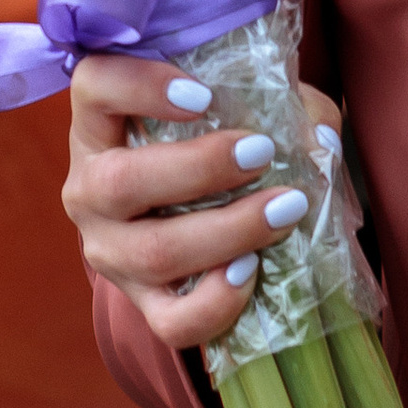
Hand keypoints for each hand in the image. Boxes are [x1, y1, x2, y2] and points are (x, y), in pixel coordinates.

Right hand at [64, 58, 345, 352]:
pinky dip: (215, 301)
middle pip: (119, 183)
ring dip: (225, 231)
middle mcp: (89, 188)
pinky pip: (170, 321)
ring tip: (284, 209)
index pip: (94, 87)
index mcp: (101, 125)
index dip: (138, 86)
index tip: (203, 96)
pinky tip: (252, 271)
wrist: (196, 216)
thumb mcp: (247, 107)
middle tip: (262, 152)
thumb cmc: (219, 141)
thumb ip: (286, 108)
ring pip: (151, 253)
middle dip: (199, 168)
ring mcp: (109, 252)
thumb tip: (318, 139)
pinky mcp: (141, 304)